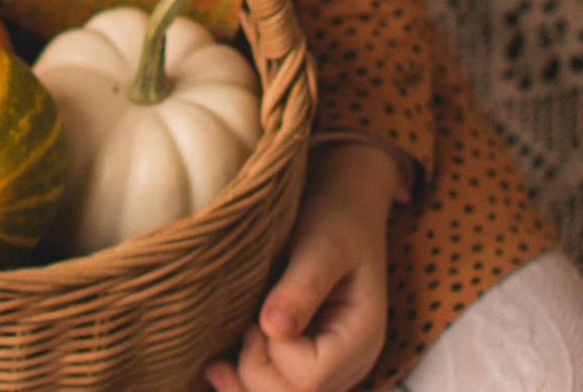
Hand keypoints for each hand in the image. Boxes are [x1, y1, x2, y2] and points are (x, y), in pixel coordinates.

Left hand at [206, 142, 406, 391]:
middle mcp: (353, 363)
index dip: (275, 354)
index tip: (259, 316)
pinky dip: (246, 383)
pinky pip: (280, 389)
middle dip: (256, 372)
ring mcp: (334, 368)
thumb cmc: (335, 220)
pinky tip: (220, 368)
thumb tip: (274, 328)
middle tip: (244, 326)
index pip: (312, 378)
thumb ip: (301, 286)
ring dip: (246, 383)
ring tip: (219, 358)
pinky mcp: (310, 363)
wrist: (343, 209)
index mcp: (363, 336)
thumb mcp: (321, 244)